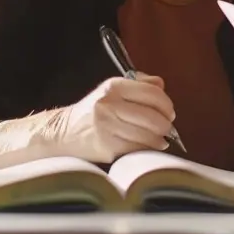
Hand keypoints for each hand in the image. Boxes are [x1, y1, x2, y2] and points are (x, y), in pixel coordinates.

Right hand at [48, 73, 175, 163]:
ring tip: (161, 139)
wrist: (63, 133)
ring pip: (148, 134)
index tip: (169, 112)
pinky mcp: (107, 146)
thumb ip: (138, 84)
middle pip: (153, 116)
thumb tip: (161, 85)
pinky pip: (138, 148)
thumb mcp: (111, 90)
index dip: (167, 104)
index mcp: (114, 86)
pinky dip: (149, 149)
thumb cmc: (93, 111)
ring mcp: (108, 126)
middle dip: (166, 124)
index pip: (152, 93)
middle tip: (168, 128)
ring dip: (160, 139)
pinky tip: (151, 147)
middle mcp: (110, 104)